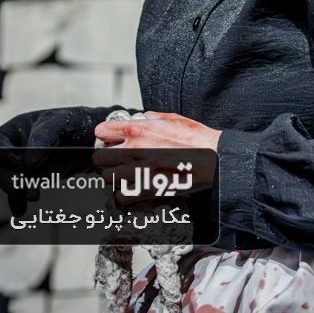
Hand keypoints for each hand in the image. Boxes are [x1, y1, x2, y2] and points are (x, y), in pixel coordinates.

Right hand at [0, 105, 129, 215]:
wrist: (96, 138)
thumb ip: (44, 136)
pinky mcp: (32, 177)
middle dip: (9, 178)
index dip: (4, 155)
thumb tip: (30, 160)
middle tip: (26, 188)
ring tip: (34, 196)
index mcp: (16, 129)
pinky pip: (19, 191)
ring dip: (17, 190)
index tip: (23, 163)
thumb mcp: (62, 122)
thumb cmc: (77, 123)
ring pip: (8, 179)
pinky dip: (18, 201)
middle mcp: (14, 146)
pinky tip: (21, 212)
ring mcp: (21, 163)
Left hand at [92, 111, 221, 199]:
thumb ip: (153, 117)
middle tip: (116, 159)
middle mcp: (134, 149)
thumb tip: (144, 117)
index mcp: (139, 130)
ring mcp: (138, 171)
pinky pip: (121, 195)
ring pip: (107, 177)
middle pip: (99, 157)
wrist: (214, 159)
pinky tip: (134, 188)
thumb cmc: (198, 139)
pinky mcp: (146, 189)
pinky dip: (125, 193)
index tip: (110, 139)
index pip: (101, 131)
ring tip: (126, 174)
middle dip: (106, 157)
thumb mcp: (175, 119)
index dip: (105, 135)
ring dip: (115, 176)